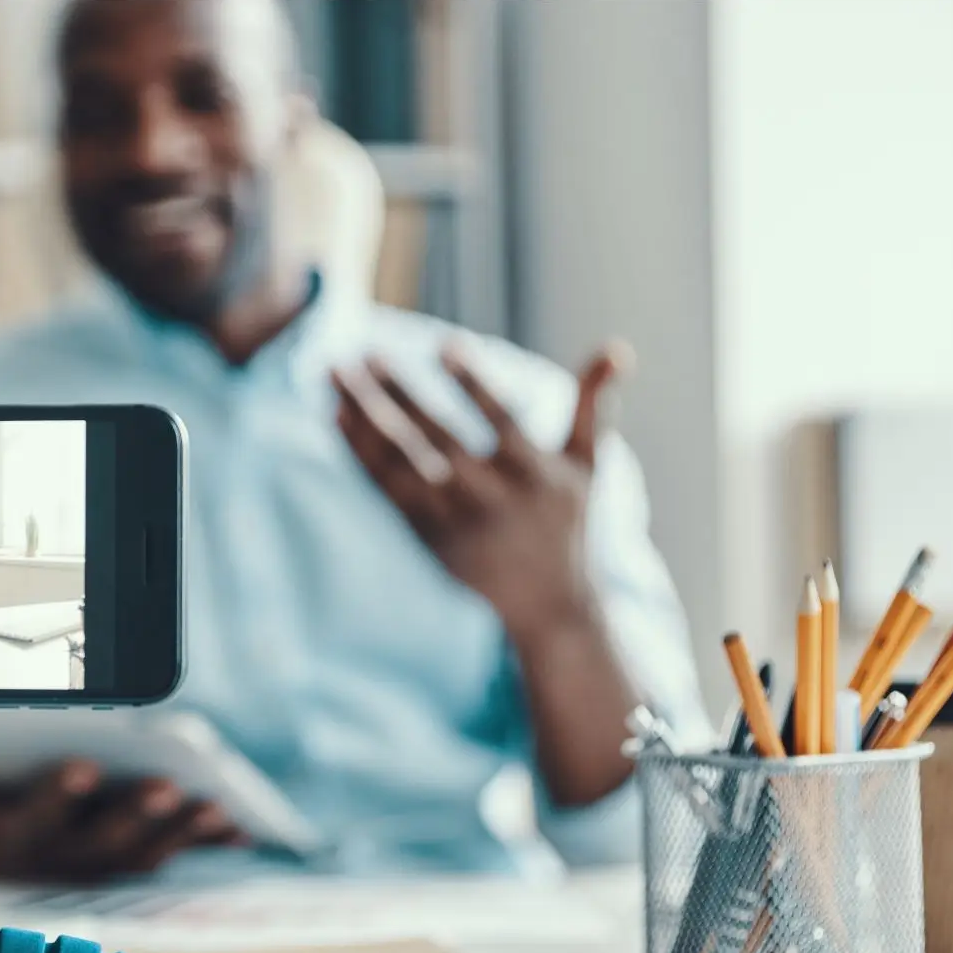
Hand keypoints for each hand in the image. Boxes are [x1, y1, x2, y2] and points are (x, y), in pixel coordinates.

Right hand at [0, 752, 244, 882]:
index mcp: (18, 833)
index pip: (38, 811)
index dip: (61, 792)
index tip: (85, 767)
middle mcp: (63, 856)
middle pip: (102, 836)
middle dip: (136, 813)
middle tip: (165, 788)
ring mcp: (100, 866)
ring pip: (144, 851)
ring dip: (180, 832)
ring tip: (213, 807)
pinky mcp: (130, 867)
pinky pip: (173, 859)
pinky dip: (207, 847)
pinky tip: (241, 830)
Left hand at [332, 340, 628, 637]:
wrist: (549, 608)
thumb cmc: (568, 526)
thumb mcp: (587, 468)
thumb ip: (592, 406)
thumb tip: (617, 347)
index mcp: (534, 476)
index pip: (501, 420)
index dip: (474, 383)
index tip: (445, 344)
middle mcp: (492, 500)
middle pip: (438, 439)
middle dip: (399, 394)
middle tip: (366, 352)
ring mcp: (454, 523)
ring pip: (401, 464)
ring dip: (365, 417)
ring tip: (335, 373)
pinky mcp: (426, 540)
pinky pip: (384, 491)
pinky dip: (359, 454)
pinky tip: (337, 415)